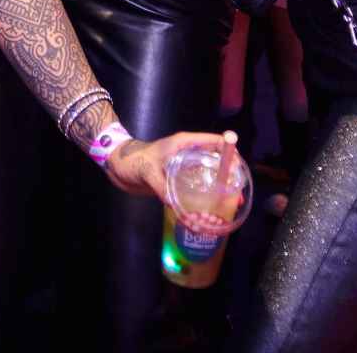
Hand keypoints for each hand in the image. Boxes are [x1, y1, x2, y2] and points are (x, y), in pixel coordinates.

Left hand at [102, 130, 232, 214]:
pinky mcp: (177, 181)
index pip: (214, 142)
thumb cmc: (132, 160)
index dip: (229, 152)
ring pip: (207, 176)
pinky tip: (209, 212)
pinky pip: (195, 189)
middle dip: (228, 177)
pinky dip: (203, 199)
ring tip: (229, 207)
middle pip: (215, 161)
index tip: (239, 170)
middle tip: (238, 196)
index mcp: (184, 144)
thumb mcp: (148, 171)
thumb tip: (177, 207)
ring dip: (217, 190)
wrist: (116, 166)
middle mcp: (188, 155)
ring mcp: (183, 169)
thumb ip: (162, 187)